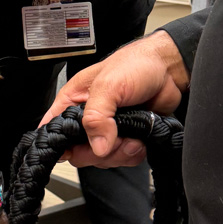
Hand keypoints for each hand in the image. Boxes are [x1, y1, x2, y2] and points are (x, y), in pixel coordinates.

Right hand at [40, 33, 189, 167]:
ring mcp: (107, 130)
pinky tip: (139, 140)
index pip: (54, 129)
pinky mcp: (126, 137)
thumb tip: (97, 146)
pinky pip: (122, 159)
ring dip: (119, 153)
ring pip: (102, 159)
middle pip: (78, 152)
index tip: (75, 149)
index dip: (60, 144)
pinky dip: (132, 154)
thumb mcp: (109, 85)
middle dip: (98, 153)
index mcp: (74, 101)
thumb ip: (96, 116)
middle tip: (113, 140)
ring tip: (131, 137)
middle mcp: (88, 118)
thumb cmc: (136, 64)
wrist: (168, 69)